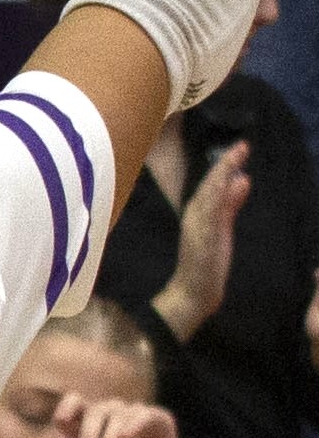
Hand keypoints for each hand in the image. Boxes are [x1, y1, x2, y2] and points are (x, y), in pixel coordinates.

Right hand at [162, 139, 251, 338]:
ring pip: (209, 196)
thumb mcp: (222, 229)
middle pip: (210, 185)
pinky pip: (209, 216)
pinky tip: (227, 186)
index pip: (213, 185)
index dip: (225, 166)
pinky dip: (216, 199)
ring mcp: (198, 228)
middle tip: (242, 145)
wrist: (193, 293)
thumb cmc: (207, 264)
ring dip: (221, 176)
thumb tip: (243, 180)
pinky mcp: (202, 240)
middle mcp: (196, 216)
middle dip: (225, 165)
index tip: (241, 147)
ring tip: (235, 157)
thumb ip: (231, 205)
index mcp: (199, 213)